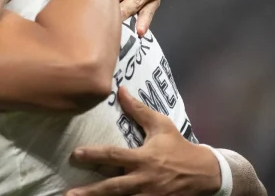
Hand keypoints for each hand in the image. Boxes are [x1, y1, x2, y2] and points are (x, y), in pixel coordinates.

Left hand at [66, 87, 220, 195]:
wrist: (205, 174)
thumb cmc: (178, 147)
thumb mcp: (161, 126)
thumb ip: (138, 110)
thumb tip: (120, 90)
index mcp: (143, 158)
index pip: (114, 156)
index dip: (94, 155)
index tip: (75, 154)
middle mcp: (143, 180)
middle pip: (113, 187)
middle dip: (91, 191)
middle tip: (69, 194)